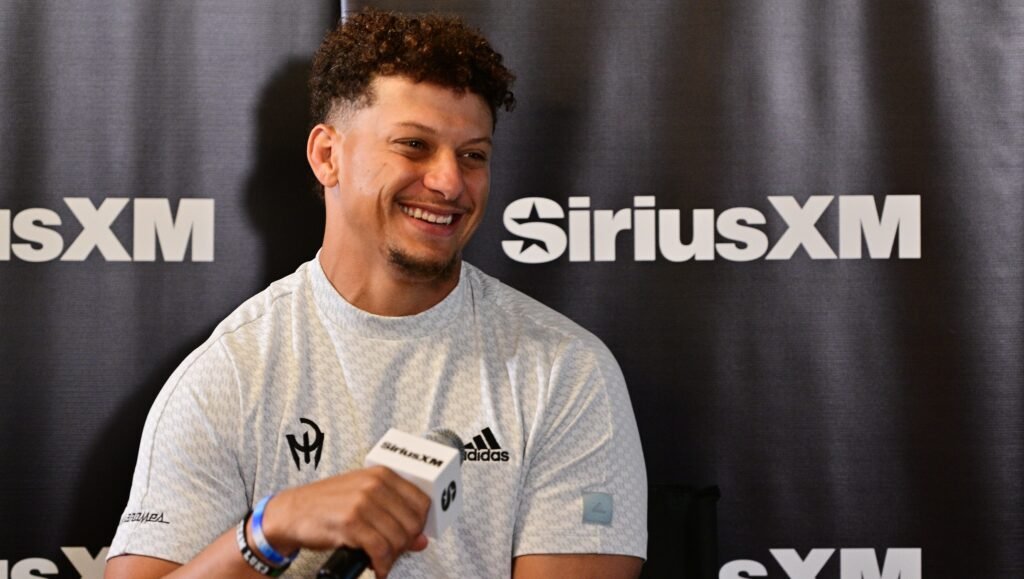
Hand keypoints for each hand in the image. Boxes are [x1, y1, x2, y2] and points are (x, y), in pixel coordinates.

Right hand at [259, 466, 431, 576]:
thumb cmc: (327, 505)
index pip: (422, 502)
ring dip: (392, 557)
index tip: (411, 537)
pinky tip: (376, 568)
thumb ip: (394, 516)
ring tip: (381, 561)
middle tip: (393, 553)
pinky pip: (380, 550)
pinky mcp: (351, 522)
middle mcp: (375, 484)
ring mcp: (363, 502)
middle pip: (412, 523)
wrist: (292, 512)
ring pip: (398, 539)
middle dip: (405, 545)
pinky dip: (381, 565)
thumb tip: (422, 540)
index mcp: (382, 474)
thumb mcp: (364, 502)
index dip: (419, 525)